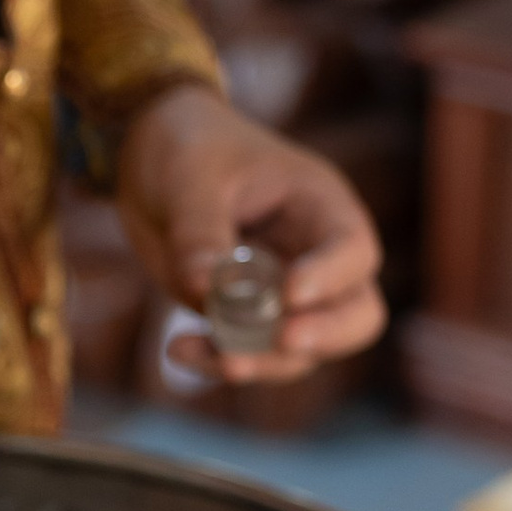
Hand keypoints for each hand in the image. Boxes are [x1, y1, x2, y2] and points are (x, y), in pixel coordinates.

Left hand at [113, 81, 386, 384]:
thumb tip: (204, 289)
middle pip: (358, 314)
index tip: (290, 292)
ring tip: (206, 351)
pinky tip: (177, 349)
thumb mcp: (188, 177)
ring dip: (260, 361)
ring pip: (301, 351)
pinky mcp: (245, 320)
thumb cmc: (189, 149)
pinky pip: (248, 355)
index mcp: (320, 207)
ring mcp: (282, 296)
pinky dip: (217, 361)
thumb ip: (199, 231)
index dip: (331, 277)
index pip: (353, 250)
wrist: (154, 164)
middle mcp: (314, 258)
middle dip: (327, 335)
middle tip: (284, 339)